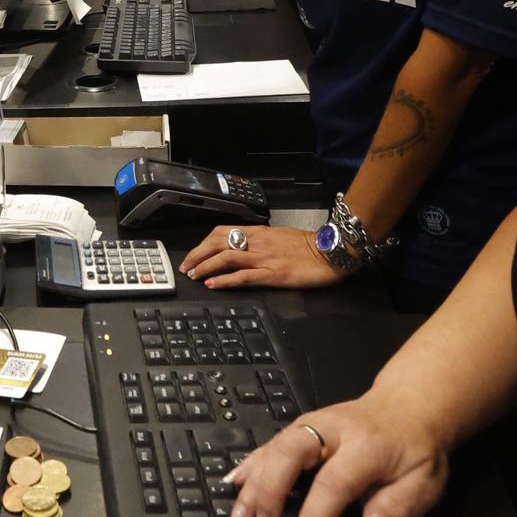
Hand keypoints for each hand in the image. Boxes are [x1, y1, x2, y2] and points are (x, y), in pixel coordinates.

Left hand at [178, 224, 344, 288]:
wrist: (330, 252)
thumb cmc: (307, 246)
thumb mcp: (279, 236)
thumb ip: (260, 240)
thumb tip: (242, 245)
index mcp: (258, 232)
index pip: (222, 232)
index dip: (204, 242)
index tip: (194, 253)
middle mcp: (257, 242)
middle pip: (218, 243)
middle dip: (198, 254)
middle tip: (186, 267)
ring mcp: (264, 258)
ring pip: (226, 258)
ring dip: (205, 266)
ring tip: (193, 275)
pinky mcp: (273, 274)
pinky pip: (243, 276)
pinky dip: (225, 280)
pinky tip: (213, 284)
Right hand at [221, 392, 452, 516]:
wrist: (410, 407)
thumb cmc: (416, 450)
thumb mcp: (425, 482)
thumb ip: (399, 507)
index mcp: (365, 446)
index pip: (332, 483)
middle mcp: (331, 430)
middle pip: (289, 454)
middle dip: (269, 493)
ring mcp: (311, 425)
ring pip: (273, 447)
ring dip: (252, 483)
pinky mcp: (300, 426)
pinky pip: (269, 443)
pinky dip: (249, 464)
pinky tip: (233, 483)